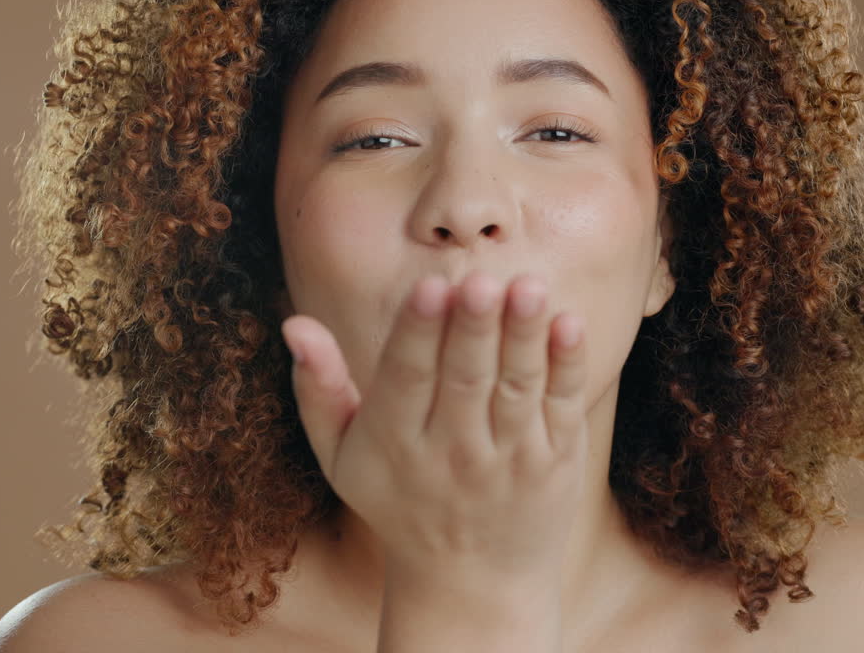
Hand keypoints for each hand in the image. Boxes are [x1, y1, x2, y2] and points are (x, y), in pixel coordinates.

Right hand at [280, 271, 589, 586]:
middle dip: (473, 328)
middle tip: (481, 280)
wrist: (471, 582)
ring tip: (528, 286)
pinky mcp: (555, 462)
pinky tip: (568, 322)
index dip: (418, 333)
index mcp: (394, 444)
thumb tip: (295, 323)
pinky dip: (566, 366)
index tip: (430, 287)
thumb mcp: (340, 457)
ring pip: (516, 388)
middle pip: (465, 380)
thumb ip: (317, 389)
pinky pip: (561, 406)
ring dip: (523, 336)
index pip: (407, 379)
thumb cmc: (398, 499)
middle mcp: (453, 454)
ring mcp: (509, 459)